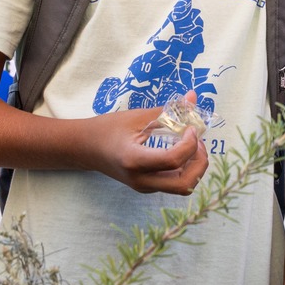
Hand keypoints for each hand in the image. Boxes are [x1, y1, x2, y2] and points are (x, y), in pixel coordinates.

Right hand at [86, 108, 209, 194]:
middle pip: (184, 184)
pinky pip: (174, 184)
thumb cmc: (108, 128)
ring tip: (192, 145)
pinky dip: (186, 169)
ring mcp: (144, 186)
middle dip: (199, 163)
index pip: (172, 160)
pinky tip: (183, 151)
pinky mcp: (147, 187)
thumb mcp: (137, 117)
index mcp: (133, 160)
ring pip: (182, 187)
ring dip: (195, 167)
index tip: (191, 127)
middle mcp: (140, 179)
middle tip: (198, 141)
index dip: (190, 144)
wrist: (85, 148)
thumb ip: (168, 110)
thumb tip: (193, 96)